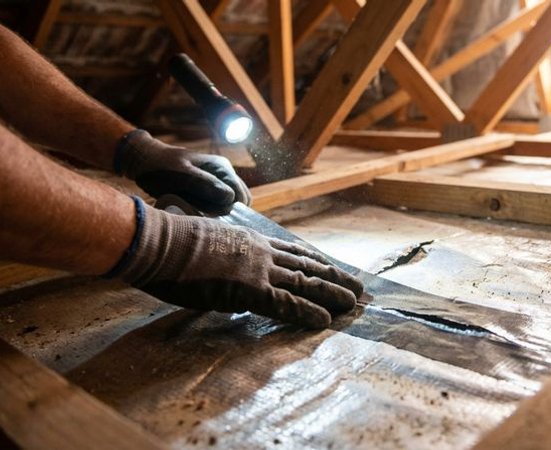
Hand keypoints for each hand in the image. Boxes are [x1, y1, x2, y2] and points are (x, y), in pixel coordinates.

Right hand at [110, 198, 362, 327]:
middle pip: (306, 266)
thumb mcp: (205, 240)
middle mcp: (261, 252)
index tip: (332, 267)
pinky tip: (325, 320)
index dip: (315, 261)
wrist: (159, 241)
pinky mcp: (249, 290)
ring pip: (305, 284)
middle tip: (357, 286)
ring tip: (353, 304)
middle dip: (334, 277)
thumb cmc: (170, 241)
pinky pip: (286, 304)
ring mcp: (258, 270)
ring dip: (332, 295)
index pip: (292, 251)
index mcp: (250, 240)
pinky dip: (307, 313)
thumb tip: (225, 261)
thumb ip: (223, 251)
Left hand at [114, 129, 250, 213]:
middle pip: (239, 201)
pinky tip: (195, 209)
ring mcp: (218, 181)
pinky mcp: (210, 189)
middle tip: (202, 212)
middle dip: (224, 211)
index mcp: (222, 167)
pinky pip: (218, 205)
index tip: (209, 214)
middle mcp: (224, 174)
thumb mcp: (181, 177)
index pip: (241, 196)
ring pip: (229, 204)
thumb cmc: (160, 168)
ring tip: (196, 209)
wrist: (145, 161)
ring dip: (216, 211)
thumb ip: (206, 186)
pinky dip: (210, 210)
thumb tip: (231, 198)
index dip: (229, 208)